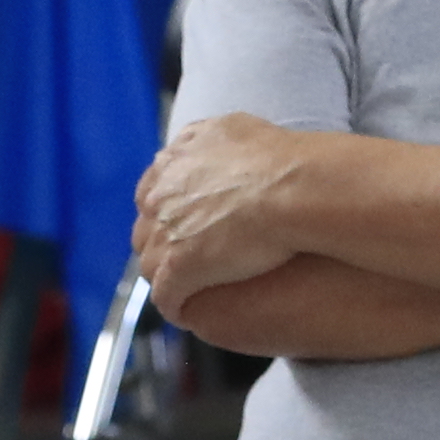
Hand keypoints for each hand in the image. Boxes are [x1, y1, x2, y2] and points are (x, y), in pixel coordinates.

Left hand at [134, 112, 317, 301]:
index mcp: (172, 163)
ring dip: (168, 276)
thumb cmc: (277, 158)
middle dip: (164, 242)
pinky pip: (166, 296)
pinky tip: (188, 311)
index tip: (186, 224)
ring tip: (188, 289)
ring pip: (152, 264)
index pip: (152, 194)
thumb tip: (210, 141)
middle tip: (190, 256)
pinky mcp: (178, 268)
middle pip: (148, 229)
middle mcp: (160, 195)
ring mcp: (165, 233)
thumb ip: (211, 137)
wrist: (291, 187)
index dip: (169, 213)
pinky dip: (176, 304)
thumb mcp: (235, 128)